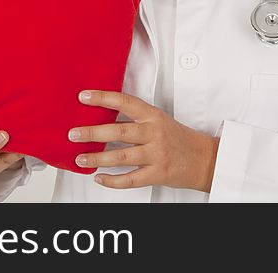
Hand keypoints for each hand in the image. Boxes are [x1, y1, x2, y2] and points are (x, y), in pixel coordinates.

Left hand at [69, 90, 219, 191]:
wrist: (204, 158)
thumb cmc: (178, 138)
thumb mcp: (159, 120)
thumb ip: (136, 117)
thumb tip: (103, 115)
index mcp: (153, 115)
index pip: (125, 102)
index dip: (103, 98)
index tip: (83, 97)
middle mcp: (154, 133)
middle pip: (118, 131)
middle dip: (92, 133)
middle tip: (73, 134)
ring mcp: (156, 154)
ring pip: (121, 157)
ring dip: (97, 158)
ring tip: (80, 158)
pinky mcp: (157, 174)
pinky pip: (130, 179)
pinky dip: (112, 181)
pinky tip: (99, 178)